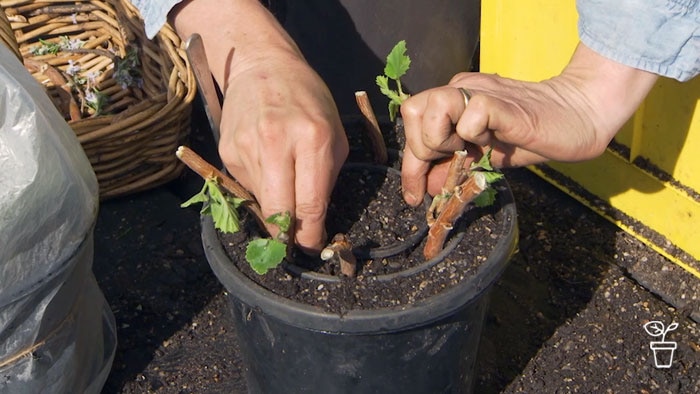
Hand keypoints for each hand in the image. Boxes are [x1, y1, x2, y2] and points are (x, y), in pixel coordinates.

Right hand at [171, 0, 348, 251]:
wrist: (261, 67)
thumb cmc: (307, 99)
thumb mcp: (334, 133)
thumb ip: (327, 177)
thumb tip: (315, 220)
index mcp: (313, 138)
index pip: (310, 204)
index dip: (310, 234)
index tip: (312, 246)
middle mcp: (277, 143)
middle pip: (279, 212)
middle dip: (288, 235)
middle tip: (295, 241)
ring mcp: (246, 147)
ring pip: (260, 203)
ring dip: (273, 208)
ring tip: (282, 188)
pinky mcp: (226, 150)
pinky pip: (245, 186)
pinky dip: (258, 188)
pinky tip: (265, 166)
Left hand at [400, 43, 657, 205]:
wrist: (579, 118)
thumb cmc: (533, 136)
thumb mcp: (484, 158)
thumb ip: (453, 167)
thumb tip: (424, 187)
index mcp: (454, 101)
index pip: (412, 123)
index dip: (409, 164)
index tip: (414, 196)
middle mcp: (461, 90)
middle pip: (412, 111)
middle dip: (423, 150)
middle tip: (453, 164)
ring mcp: (479, 93)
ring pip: (431, 106)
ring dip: (443, 138)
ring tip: (471, 149)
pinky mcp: (500, 102)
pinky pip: (470, 115)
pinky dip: (473, 134)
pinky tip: (492, 141)